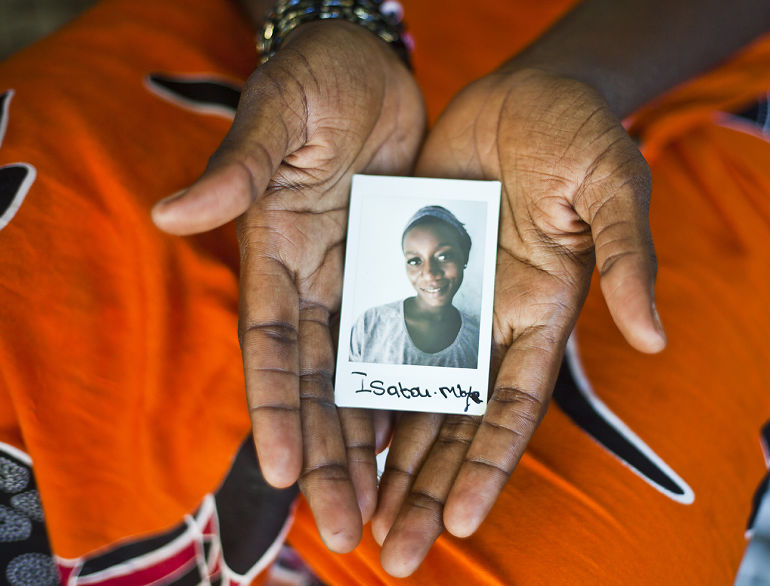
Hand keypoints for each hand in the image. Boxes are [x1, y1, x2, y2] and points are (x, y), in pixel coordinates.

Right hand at [151, 21, 424, 551]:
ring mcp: (359, 280)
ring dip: (367, 446)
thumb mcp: (277, 116)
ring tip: (380, 510)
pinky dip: (409, 394)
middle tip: (342, 527)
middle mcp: (316, 280)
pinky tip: (415, 445)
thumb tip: (172, 213)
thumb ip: (238, 168)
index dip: (277, 410)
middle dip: (326, 456)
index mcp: (278, 252)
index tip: (282, 473)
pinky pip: (407, 341)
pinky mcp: (401, 269)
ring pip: (363, 378)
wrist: (370, 61)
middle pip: (320, 384)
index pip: (274, 347)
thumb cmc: (316, 79)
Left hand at [371, 68, 665, 575]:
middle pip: (454, 422)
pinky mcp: (408, 268)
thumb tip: (652, 337)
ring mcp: (447, 299)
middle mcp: (490, 321)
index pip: (512, 407)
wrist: (526, 91)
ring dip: (384, 456)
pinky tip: (332, 433)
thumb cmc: (581, 134)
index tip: (455, 520)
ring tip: (356, 517)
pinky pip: (377, 336)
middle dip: (423, 487)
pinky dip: (357, 385)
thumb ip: (628, 257)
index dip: (487, 465)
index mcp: (542, 313)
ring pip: (410, 393)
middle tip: (390, 553)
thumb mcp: (612, 186)